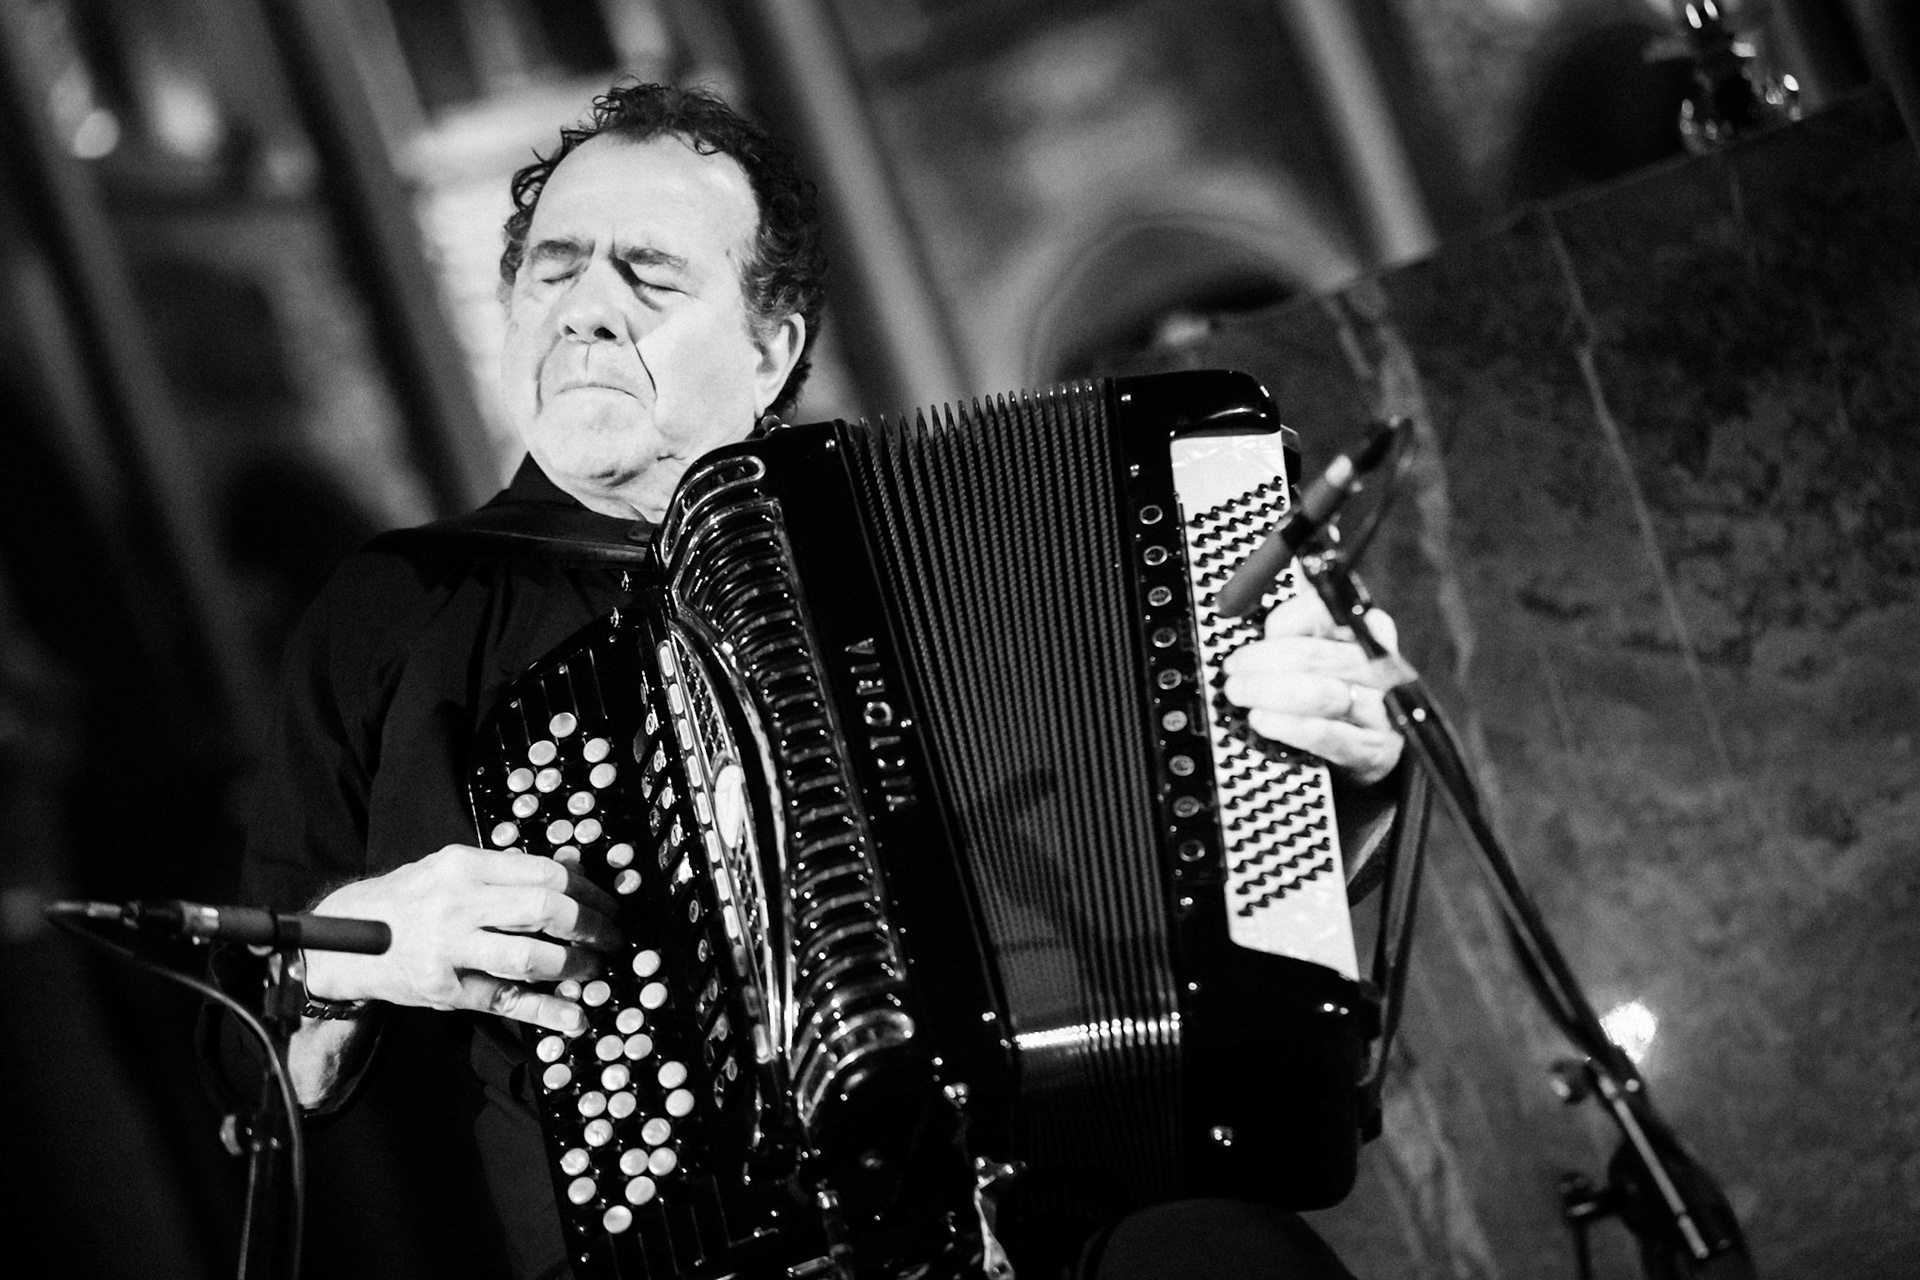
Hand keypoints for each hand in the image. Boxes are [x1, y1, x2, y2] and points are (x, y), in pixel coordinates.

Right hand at [302, 845, 622, 1035]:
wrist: (341, 939)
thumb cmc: (408, 901)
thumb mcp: (452, 870)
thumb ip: (507, 872)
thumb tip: (574, 870)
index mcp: (464, 865)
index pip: (545, 873)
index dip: (588, 890)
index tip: (608, 904)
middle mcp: (457, 902)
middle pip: (545, 910)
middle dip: (592, 926)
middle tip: (613, 937)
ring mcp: (448, 948)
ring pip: (529, 957)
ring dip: (574, 966)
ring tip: (595, 970)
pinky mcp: (443, 988)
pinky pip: (504, 1000)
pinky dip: (545, 1010)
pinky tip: (573, 1016)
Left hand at [1221, 585, 1405, 786]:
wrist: (1372, 740)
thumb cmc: (1335, 685)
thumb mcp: (1321, 645)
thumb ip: (1295, 627)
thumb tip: (1259, 614)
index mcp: (1369, 628)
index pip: (1325, 612)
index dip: (1283, 622)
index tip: (1256, 634)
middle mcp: (1382, 665)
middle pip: (1316, 656)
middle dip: (1263, 662)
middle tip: (1233, 669)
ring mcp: (1382, 709)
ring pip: (1320, 694)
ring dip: (1268, 693)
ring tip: (1239, 693)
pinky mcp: (1375, 748)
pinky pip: (1328, 735)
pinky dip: (1288, 726)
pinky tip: (1262, 719)